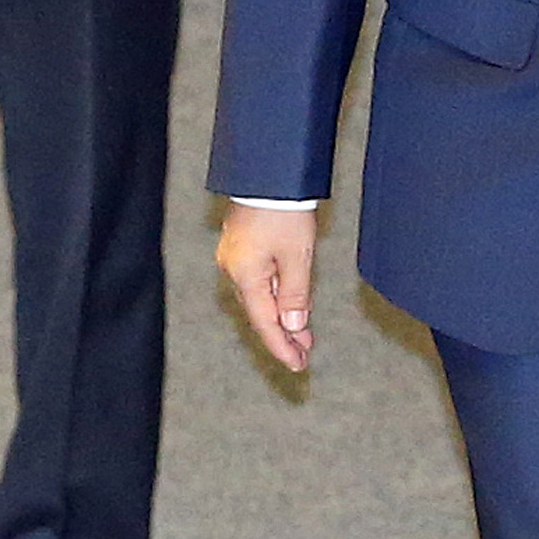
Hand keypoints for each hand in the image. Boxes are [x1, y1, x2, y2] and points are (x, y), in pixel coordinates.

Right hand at [217, 201, 315, 373]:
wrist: (267, 172)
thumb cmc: (283, 209)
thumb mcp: (297, 255)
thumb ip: (295, 294)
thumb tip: (294, 325)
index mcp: (246, 275)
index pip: (265, 322)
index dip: (282, 347)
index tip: (298, 365)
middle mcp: (233, 269)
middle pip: (259, 312)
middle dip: (283, 334)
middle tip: (304, 354)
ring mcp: (234, 257)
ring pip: (259, 297)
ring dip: (280, 315)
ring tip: (302, 334)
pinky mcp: (240, 245)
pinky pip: (257, 280)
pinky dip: (274, 295)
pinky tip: (288, 302)